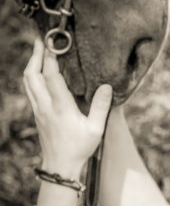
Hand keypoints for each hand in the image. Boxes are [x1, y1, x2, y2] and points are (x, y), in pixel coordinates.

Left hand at [23, 37, 112, 176]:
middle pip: (31, 75)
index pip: (51, 76)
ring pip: (27, 81)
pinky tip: (40, 70)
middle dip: (35, 54)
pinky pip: (30, 88)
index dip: (50, 57)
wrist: (59, 166)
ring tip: (39, 49)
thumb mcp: (96, 129)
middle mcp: (45, 106)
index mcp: (60, 107)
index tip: (54, 42)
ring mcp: (38, 109)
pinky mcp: (37, 113)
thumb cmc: (79, 148)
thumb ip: (101, 106)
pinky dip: (32, 74)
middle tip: (41, 39)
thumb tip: (106, 86)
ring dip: (31, 63)